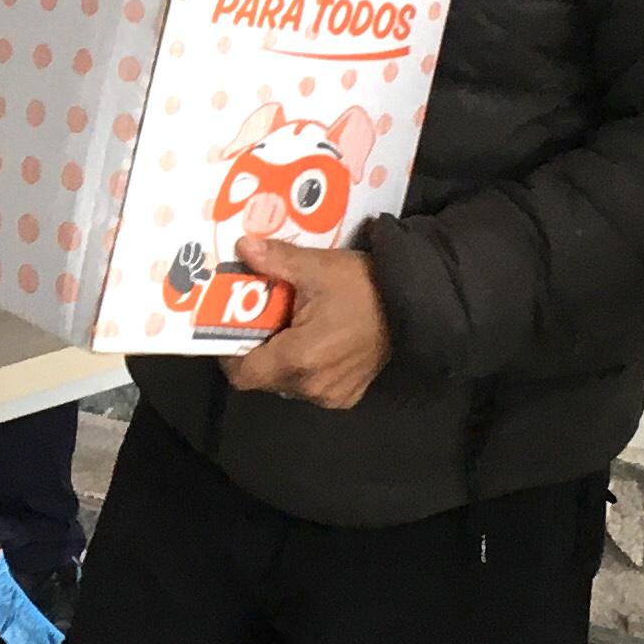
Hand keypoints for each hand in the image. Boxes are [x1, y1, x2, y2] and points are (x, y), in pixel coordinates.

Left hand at [219, 237, 390, 408]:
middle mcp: (311, 385)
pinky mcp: (346, 397)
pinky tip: (315, 340)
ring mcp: (331, 395)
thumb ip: (276, 261)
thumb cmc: (364, 286)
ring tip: (289, 327)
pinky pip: (310, 387)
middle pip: (263, 378)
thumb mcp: (317, 267)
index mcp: (299, 358)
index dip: (229, 354)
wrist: (415, 304)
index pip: (244, 374)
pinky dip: (304, 369)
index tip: (230, 329)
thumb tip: (243, 246)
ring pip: (286, 383)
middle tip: (262, 319)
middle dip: (257, 351)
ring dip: (280, 360)